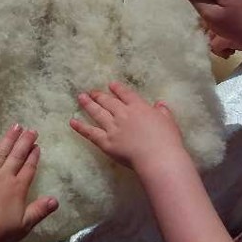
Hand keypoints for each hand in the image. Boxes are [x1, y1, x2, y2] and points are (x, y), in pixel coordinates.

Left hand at [0, 124, 57, 241]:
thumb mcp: (25, 224)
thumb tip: (55, 200)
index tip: (37, 145)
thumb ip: (40, 210)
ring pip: (1, 152)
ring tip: (15, 126)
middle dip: (25, 141)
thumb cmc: (0, 230)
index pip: (29, 168)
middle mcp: (5, 176)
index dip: (34, 156)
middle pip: (17, 155)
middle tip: (31, 130)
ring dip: (9, 139)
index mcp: (18, 188)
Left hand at [71, 83, 188, 172]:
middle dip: (99, 95)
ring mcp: (113, 127)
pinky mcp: (106, 142)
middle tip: (92, 91)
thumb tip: (159, 104)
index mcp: (139, 107)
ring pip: (98, 113)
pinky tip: (72, 122)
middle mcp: (123, 114)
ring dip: (88, 104)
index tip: (111, 84)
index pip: (126, 94)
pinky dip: (81, 127)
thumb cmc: (168, 141)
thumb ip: (163, 112)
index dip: (118, 89)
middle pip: (109, 102)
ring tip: (80, 97)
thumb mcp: (169, 122)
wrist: (158, 157)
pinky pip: (91, 133)